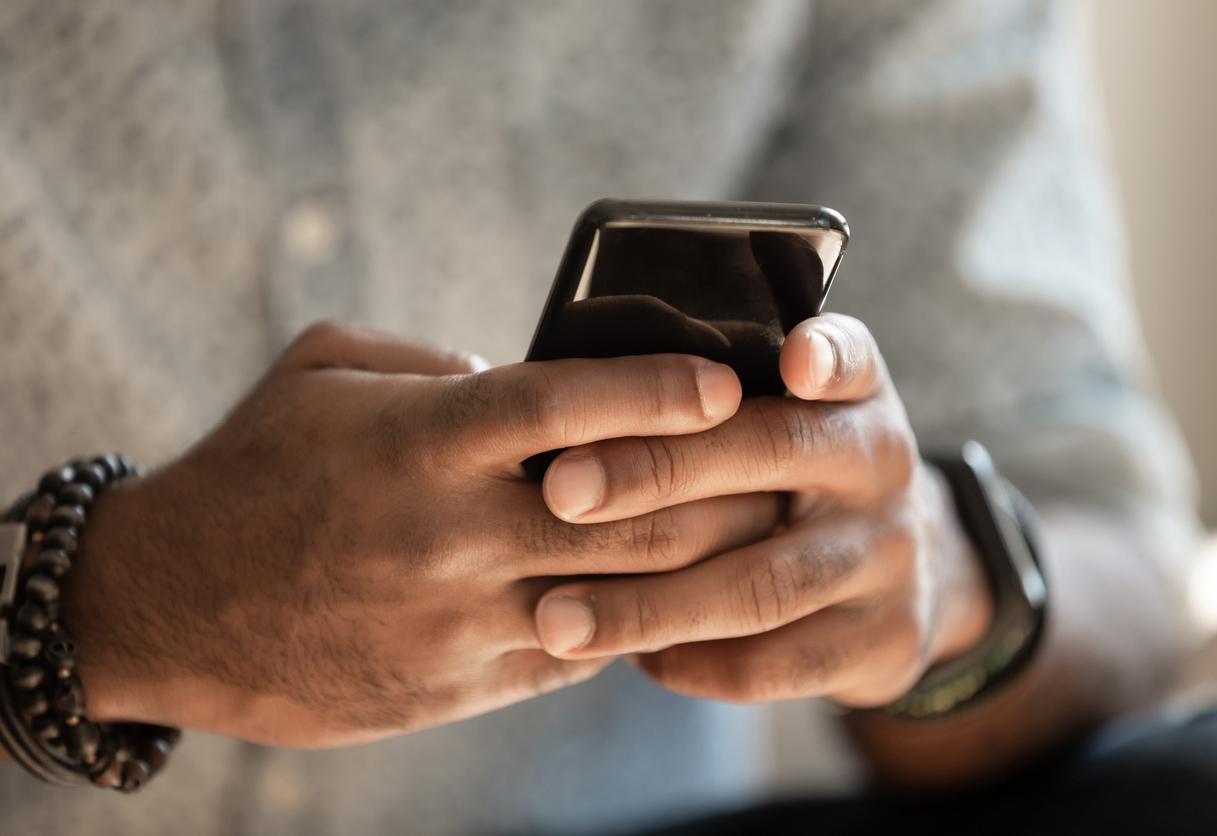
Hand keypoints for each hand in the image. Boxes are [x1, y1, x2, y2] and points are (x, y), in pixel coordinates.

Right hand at [63, 322, 781, 745]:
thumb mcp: (324, 372)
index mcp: (419, 440)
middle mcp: (447, 533)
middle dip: (716, 487)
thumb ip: (432, 361)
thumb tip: (524, 376)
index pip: (564, 405)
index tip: (726, 380)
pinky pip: (576, 653)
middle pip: (623, 512)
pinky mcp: (458, 683)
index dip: (657, 390)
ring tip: (754, 535)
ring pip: (617, 595)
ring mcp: (456, 619)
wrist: (171, 608)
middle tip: (776, 464)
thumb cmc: (254, 469)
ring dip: (698, 566)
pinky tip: (671, 595)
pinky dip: (631, 620)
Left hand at [533, 313, 993, 706]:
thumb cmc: (796, 481)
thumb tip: (562, 390)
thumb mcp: (789, 418)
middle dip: (657, 471)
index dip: (824, 356)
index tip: (790, 358)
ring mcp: (887, 559)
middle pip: (773, 455)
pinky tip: (627, 656)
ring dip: (649, 604)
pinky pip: (770, 664)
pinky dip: (689, 663)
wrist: (900, 584)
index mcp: (853, 397)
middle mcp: (881, 466)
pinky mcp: (880, 644)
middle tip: (560, 491)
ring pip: (762, 584)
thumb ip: (711, 398)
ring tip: (556, 615)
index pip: (848, 359)